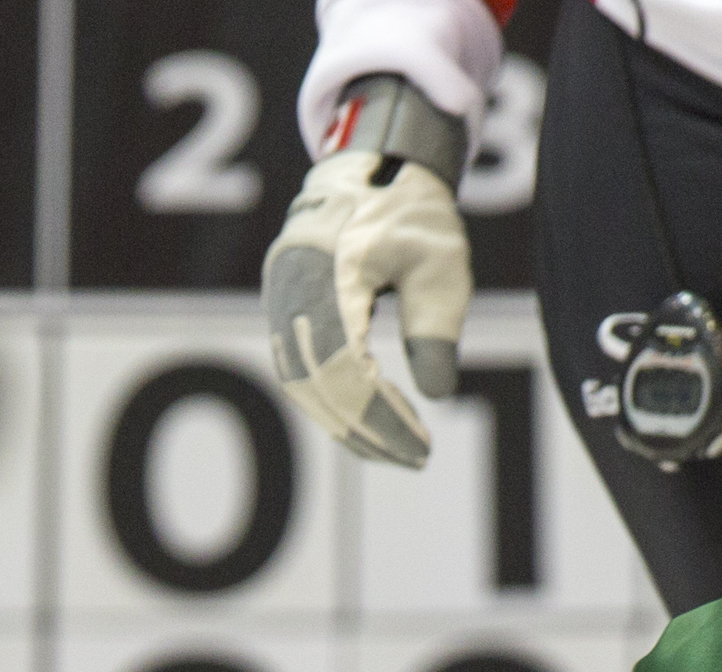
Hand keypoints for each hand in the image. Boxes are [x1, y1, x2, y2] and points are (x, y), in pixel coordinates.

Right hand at [263, 79, 473, 467]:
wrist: (373, 164)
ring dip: (346, 423)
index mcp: (331, 267)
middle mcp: (293, 280)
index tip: (421, 446)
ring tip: (397, 449)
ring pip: (298, 380)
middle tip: (417, 458)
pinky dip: (332, 401)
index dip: (380, 416)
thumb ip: (436, 329)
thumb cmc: (413, 213)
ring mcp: (279, 291)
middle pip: (314, 381)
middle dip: (365, 430)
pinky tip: (372, 422)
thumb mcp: (441, 267)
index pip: (344, 365)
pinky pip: (296, 365)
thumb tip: (436, 396)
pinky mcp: (281, 302)